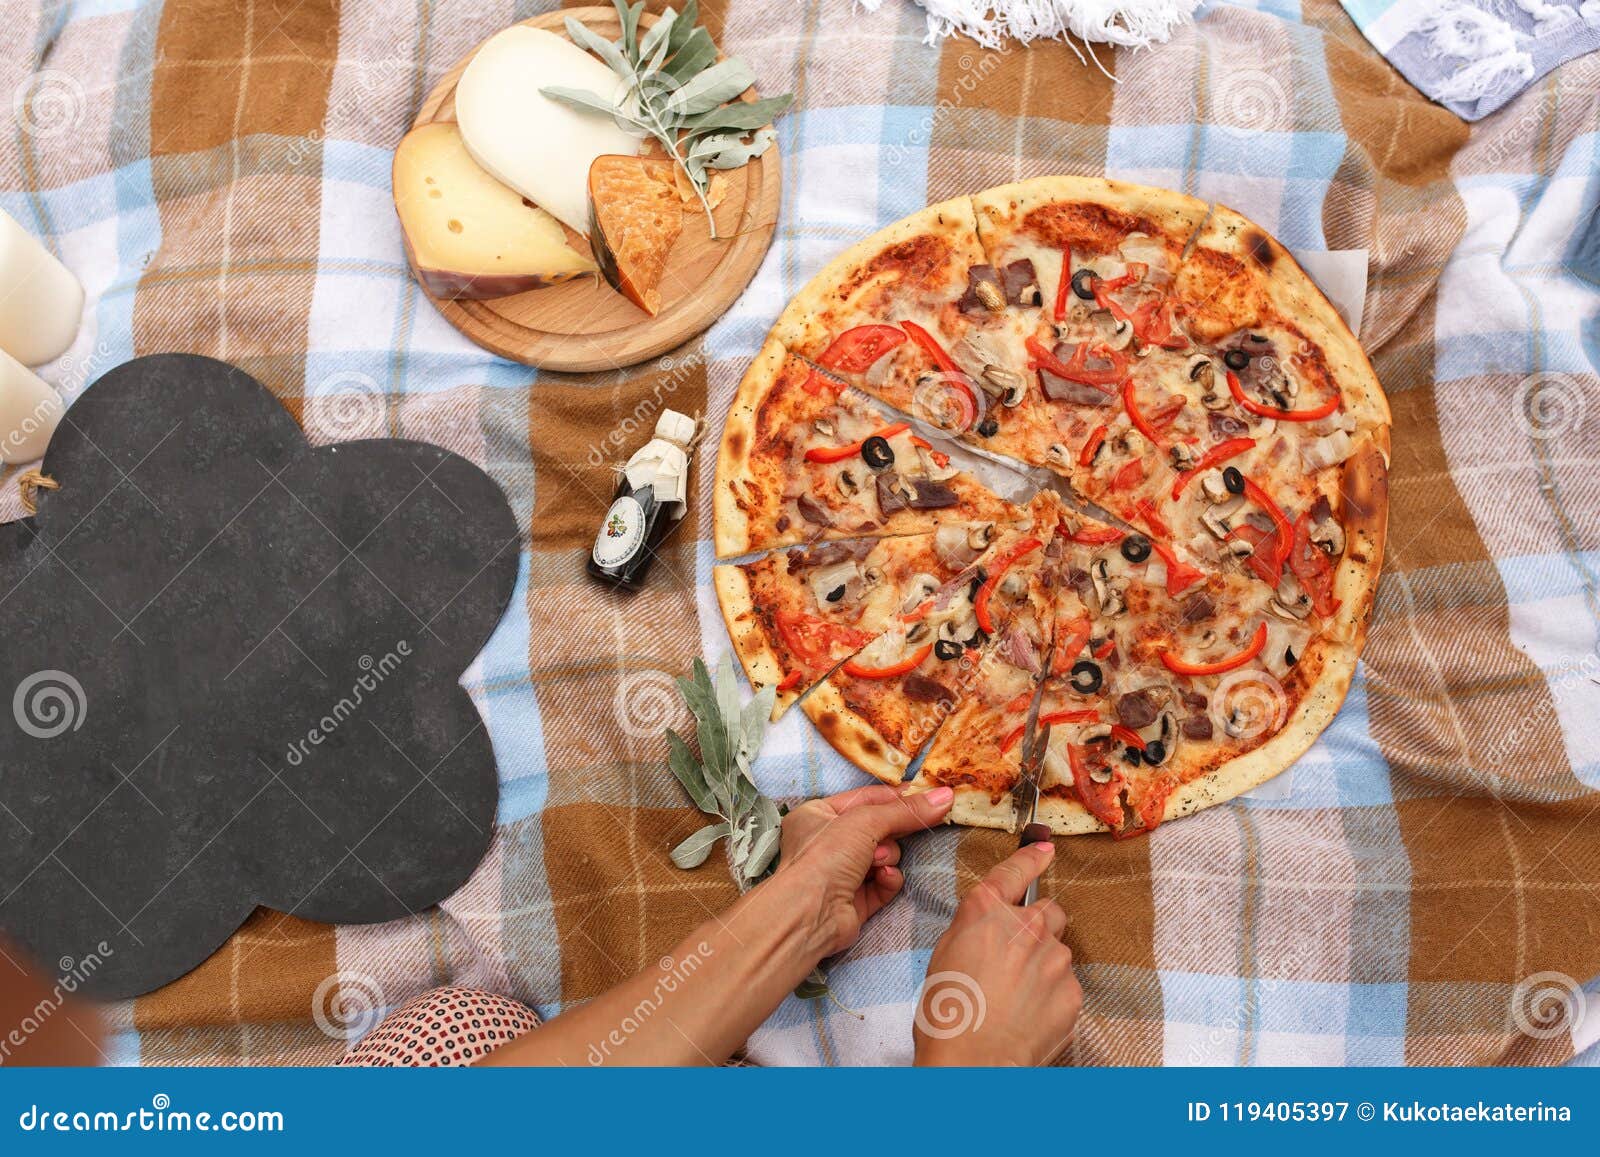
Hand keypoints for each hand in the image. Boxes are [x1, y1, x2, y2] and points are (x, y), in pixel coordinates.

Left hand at [771, 783, 954, 957]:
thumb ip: (906, 810)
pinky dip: (888, 880)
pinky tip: (885, 878)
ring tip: (878, 862)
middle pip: (877, 828)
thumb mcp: (866, 821)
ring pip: (883, 856)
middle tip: (917, 825)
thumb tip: (945, 796)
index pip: (864, 799)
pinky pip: (883, 884)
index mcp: (818, 814)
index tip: (927, 795)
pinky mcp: (855, 901)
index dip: (895, 798)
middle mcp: (827, 843)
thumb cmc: (826, 854)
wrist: (809, 912)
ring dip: (887, 857)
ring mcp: (841, 873)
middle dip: (893, 831)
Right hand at [913, 842, 1081, 1066]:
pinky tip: (1030, 1016)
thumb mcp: (946, 954)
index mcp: (986, 911)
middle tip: (1017, 958)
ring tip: (1017, 999)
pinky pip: (1066, 985)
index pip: (1015, 871)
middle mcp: (1026, 926)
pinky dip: (1053, 997)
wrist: (973, 1060)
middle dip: (1038, 928)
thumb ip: (975, 929)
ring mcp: (1054, 958)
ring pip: (1057, 952)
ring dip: (1043, 967)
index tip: (1044, 848)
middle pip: (1049, 912)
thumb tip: (991, 929)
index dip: (1032, 857)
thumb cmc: (948, 1013)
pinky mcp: (1072, 991)